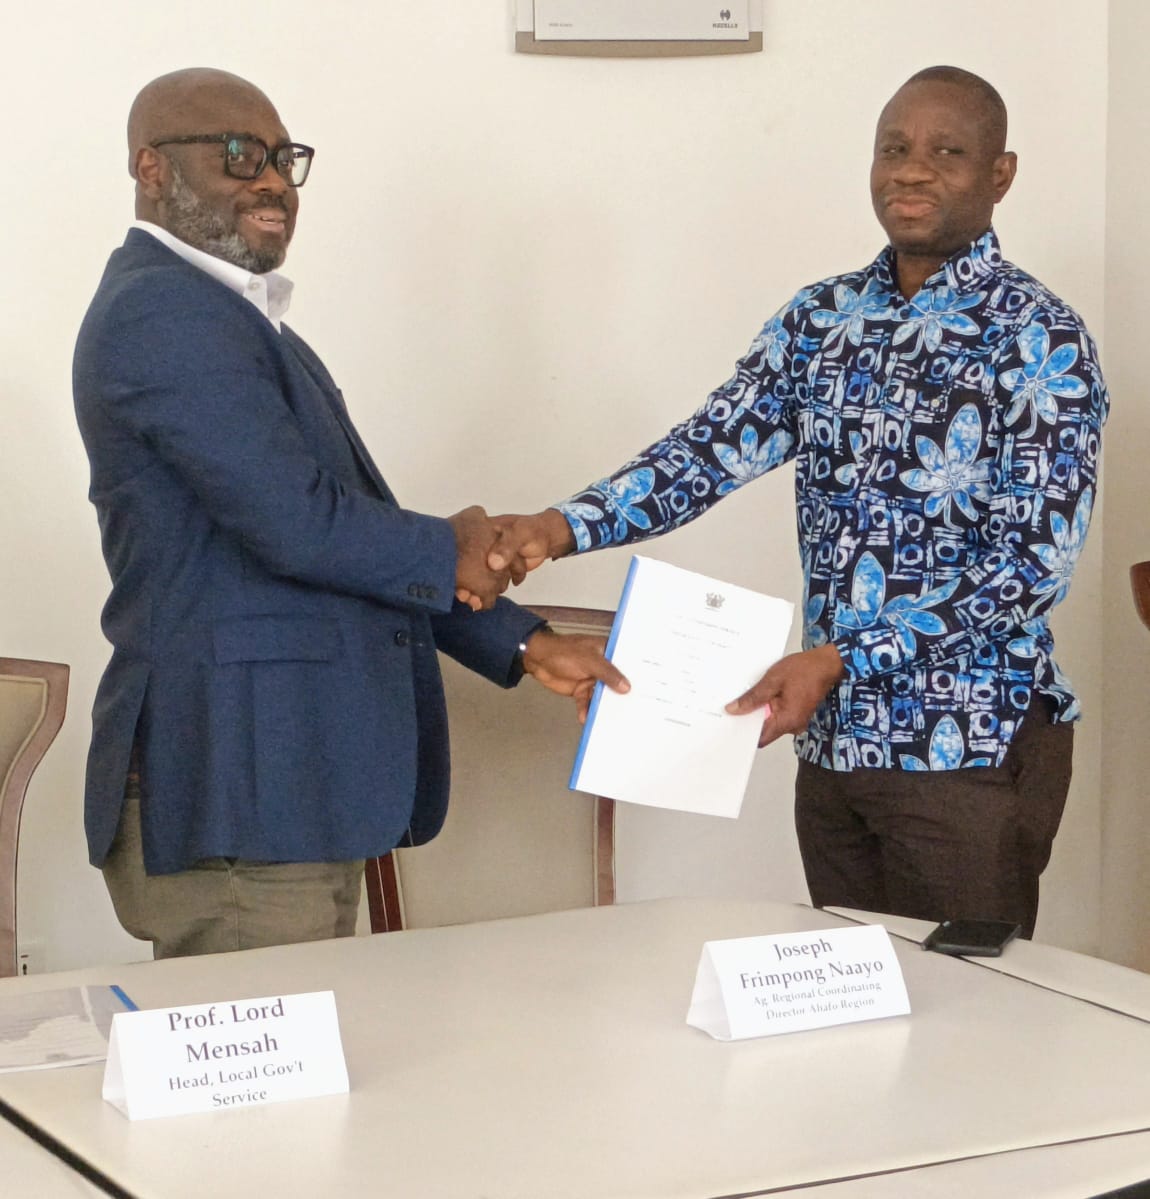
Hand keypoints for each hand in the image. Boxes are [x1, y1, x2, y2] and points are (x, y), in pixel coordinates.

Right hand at [456, 508, 575, 610]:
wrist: (547, 540)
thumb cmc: (534, 531)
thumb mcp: (521, 533)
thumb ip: (508, 546)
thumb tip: (492, 563)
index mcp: (482, 531)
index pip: (462, 546)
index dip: (457, 562)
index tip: (455, 577)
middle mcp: (481, 545)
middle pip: (466, 565)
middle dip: (463, 581)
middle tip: (463, 596)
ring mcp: (488, 558)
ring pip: (476, 576)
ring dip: (473, 589)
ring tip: (472, 601)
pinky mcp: (496, 570)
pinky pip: (487, 582)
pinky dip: (485, 592)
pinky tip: (482, 601)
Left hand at [522, 627, 629, 721]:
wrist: (538, 659)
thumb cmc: (564, 651)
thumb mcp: (590, 660)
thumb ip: (608, 674)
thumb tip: (626, 687)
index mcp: (608, 653)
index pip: (626, 664)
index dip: (637, 676)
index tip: (648, 690)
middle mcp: (602, 667)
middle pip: (617, 683)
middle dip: (623, 696)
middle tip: (635, 710)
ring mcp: (591, 679)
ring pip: (602, 695)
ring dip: (605, 706)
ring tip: (613, 720)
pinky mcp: (580, 690)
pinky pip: (586, 702)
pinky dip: (586, 710)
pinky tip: (586, 718)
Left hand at [725, 644, 844, 747]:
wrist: (827, 663)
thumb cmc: (804, 669)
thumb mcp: (772, 680)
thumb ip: (753, 698)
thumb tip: (734, 710)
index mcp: (787, 721)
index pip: (759, 738)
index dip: (744, 732)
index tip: (730, 723)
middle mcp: (793, 726)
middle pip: (764, 731)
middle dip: (750, 718)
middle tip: (734, 705)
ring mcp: (796, 720)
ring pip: (770, 721)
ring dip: (760, 710)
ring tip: (750, 695)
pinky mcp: (796, 713)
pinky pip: (778, 715)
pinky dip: (769, 706)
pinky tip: (763, 693)